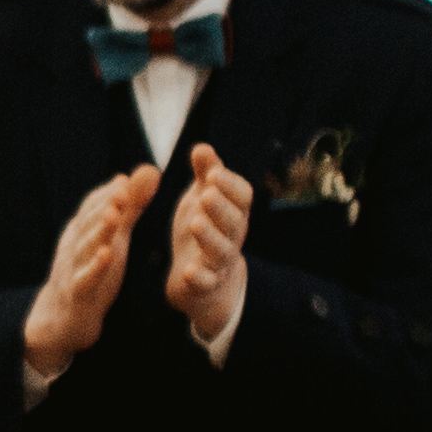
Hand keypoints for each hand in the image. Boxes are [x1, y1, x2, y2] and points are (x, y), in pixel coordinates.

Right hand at [19, 157, 150, 377]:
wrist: (64, 317)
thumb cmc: (92, 270)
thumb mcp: (113, 236)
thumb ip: (131, 206)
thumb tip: (150, 170)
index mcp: (83, 230)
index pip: (92, 207)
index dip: (108, 194)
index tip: (126, 181)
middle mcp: (75, 245)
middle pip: (89, 222)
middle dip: (105, 205)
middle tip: (122, 190)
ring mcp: (74, 269)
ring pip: (86, 247)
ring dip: (99, 231)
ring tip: (114, 216)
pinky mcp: (78, 294)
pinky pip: (86, 279)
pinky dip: (95, 267)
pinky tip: (107, 256)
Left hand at [164, 138, 251, 345]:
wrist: (205, 280)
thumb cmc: (205, 229)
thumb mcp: (202, 198)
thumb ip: (205, 174)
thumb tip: (201, 147)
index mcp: (234, 212)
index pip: (243, 197)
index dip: (230, 185)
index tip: (213, 173)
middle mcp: (232, 237)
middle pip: (233, 222)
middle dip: (221, 207)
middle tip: (205, 194)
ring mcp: (220, 262)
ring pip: (221, 251)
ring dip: (210, 237)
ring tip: (195, 223)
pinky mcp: (205, 284)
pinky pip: (206, 283)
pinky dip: (199, 277)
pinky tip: (188, 271)